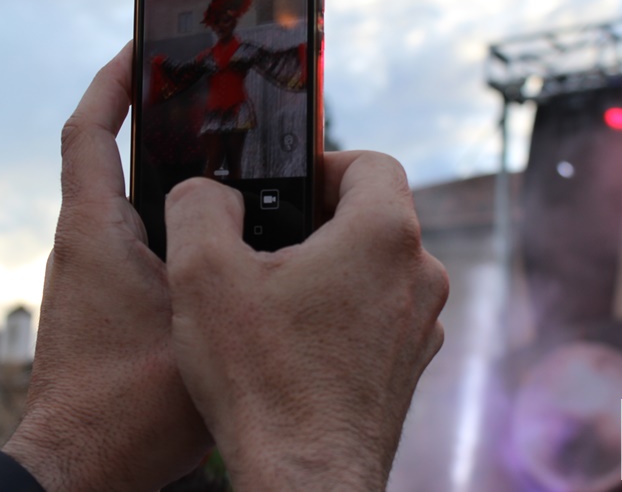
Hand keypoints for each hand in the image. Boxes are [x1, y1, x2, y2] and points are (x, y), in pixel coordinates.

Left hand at [2, 43, 209, 490]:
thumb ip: (228, 264)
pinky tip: (226, 241)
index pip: (88, 131)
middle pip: (111, 158)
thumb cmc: (128, 405)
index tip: (142, 46)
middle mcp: (84, 244)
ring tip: (233, 165)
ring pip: (131, 203)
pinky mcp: (104, 304)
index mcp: (95, 231)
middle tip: (211, 100)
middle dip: (155, 124)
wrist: (83, 467)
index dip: (112, 81)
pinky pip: (140, 242)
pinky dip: (175, 225)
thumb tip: (257, 217)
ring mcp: (91, 276)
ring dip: (170, 177)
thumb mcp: (199, 316)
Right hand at [165, 152, 448, 490]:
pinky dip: (343, 312)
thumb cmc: (262, 380)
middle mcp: (419, 275)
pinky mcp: (409, 365)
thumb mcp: (203, 274)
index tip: (283, 189)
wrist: (303, 480)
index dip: (323, 163)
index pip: (371, 162)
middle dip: (319, 219)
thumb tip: (206, 190)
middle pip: (375, 214)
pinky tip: (295, 341)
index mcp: (384, 235)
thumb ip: (199, 206)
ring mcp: (421, 325)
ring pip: (378, 266)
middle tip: (265, 243)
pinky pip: (380, 313)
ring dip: (331, 267)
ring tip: (274, 296)